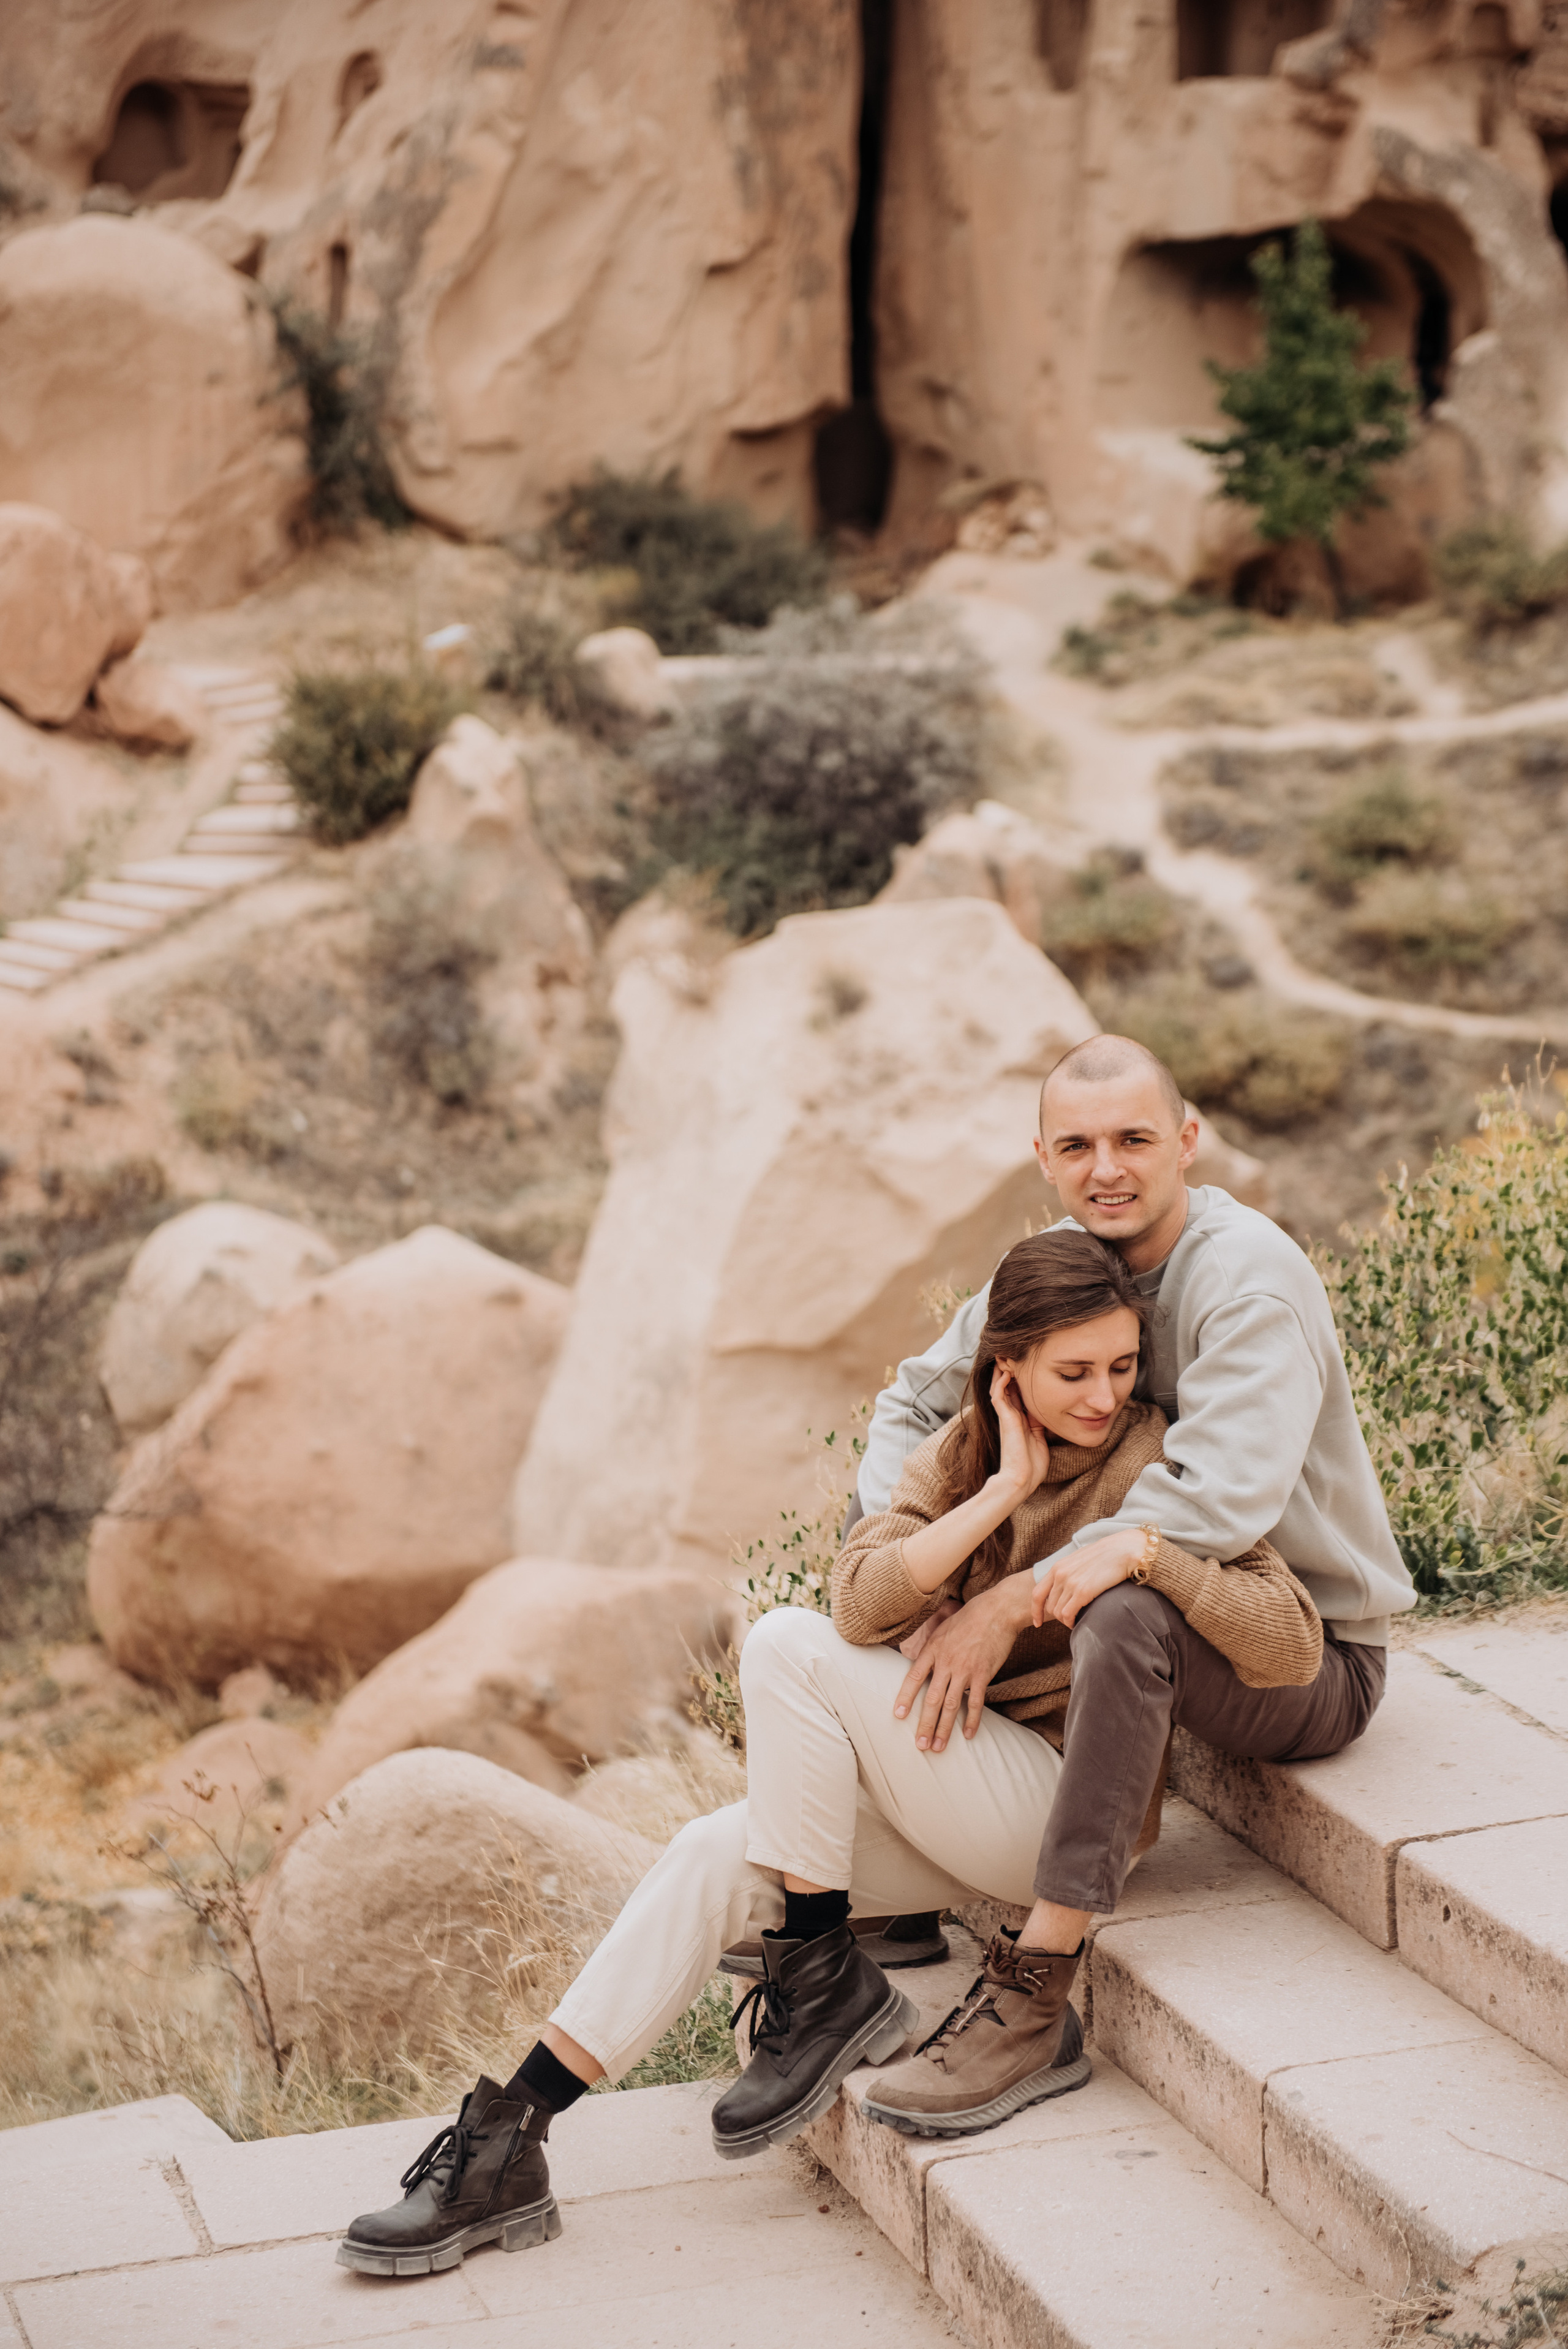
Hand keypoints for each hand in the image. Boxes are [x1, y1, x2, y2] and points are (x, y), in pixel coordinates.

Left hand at [894, 1576, 1033, 1751]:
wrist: (997, 1611)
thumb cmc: (969, 1618)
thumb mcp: (942, 1629)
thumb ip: (931, 1649)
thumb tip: (920, 1665)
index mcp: (932, 1650)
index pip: (913, 1677)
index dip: (905, 1698)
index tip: (898, 1716)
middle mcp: (946, 1662)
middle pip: (931, 1698)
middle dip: (924, 1724)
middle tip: (920, 1745)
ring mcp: (965, 1669)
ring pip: (951, 1705)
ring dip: (944, 1728)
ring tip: (938, 1747)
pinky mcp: (983, 1674)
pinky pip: (976, 1702)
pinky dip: (971, 1720)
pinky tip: (967, 1734)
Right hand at [991, 1362, 1049, 1500]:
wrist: (1022, 1478)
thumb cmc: (1032, 1464)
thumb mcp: (1041, 1438)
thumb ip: (1040, 1424)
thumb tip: (1051, 1411)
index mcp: (1020, 1420)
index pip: (1017, 1394)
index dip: (1019, 1379)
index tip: (1024, 1365)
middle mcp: (1011, 1415)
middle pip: (1007, 1386)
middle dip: (1008, 1370)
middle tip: (1011, 1354)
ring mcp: (1006, 1416)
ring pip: (999, 1387)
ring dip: (1001, 1372)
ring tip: (1004, 1356)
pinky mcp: (1004, 1418)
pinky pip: (999, 1395)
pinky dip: (1001, 1383)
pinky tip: (1007, 1372)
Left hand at [1032, 1528, 1148, 1630]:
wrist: (1123, 1550)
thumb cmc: (1106, 1557)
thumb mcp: (1080, 1561)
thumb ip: (1069, 1573)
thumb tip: (1065, 1589)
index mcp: (1058, 1567)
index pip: (1038, 1593)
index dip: (1036, 1611)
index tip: (1038, 1622)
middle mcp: (1060, 1575)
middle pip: (1049, 1606)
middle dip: (1057, 1617)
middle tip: (1070, 1619)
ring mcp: (1070, 1583)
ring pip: (1058, 1613)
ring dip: (1066, 1620)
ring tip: (1077, 1620)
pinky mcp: (1082, 1591)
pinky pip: (1068, 1615)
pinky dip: (1071, 1623)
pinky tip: (1078, 1623)